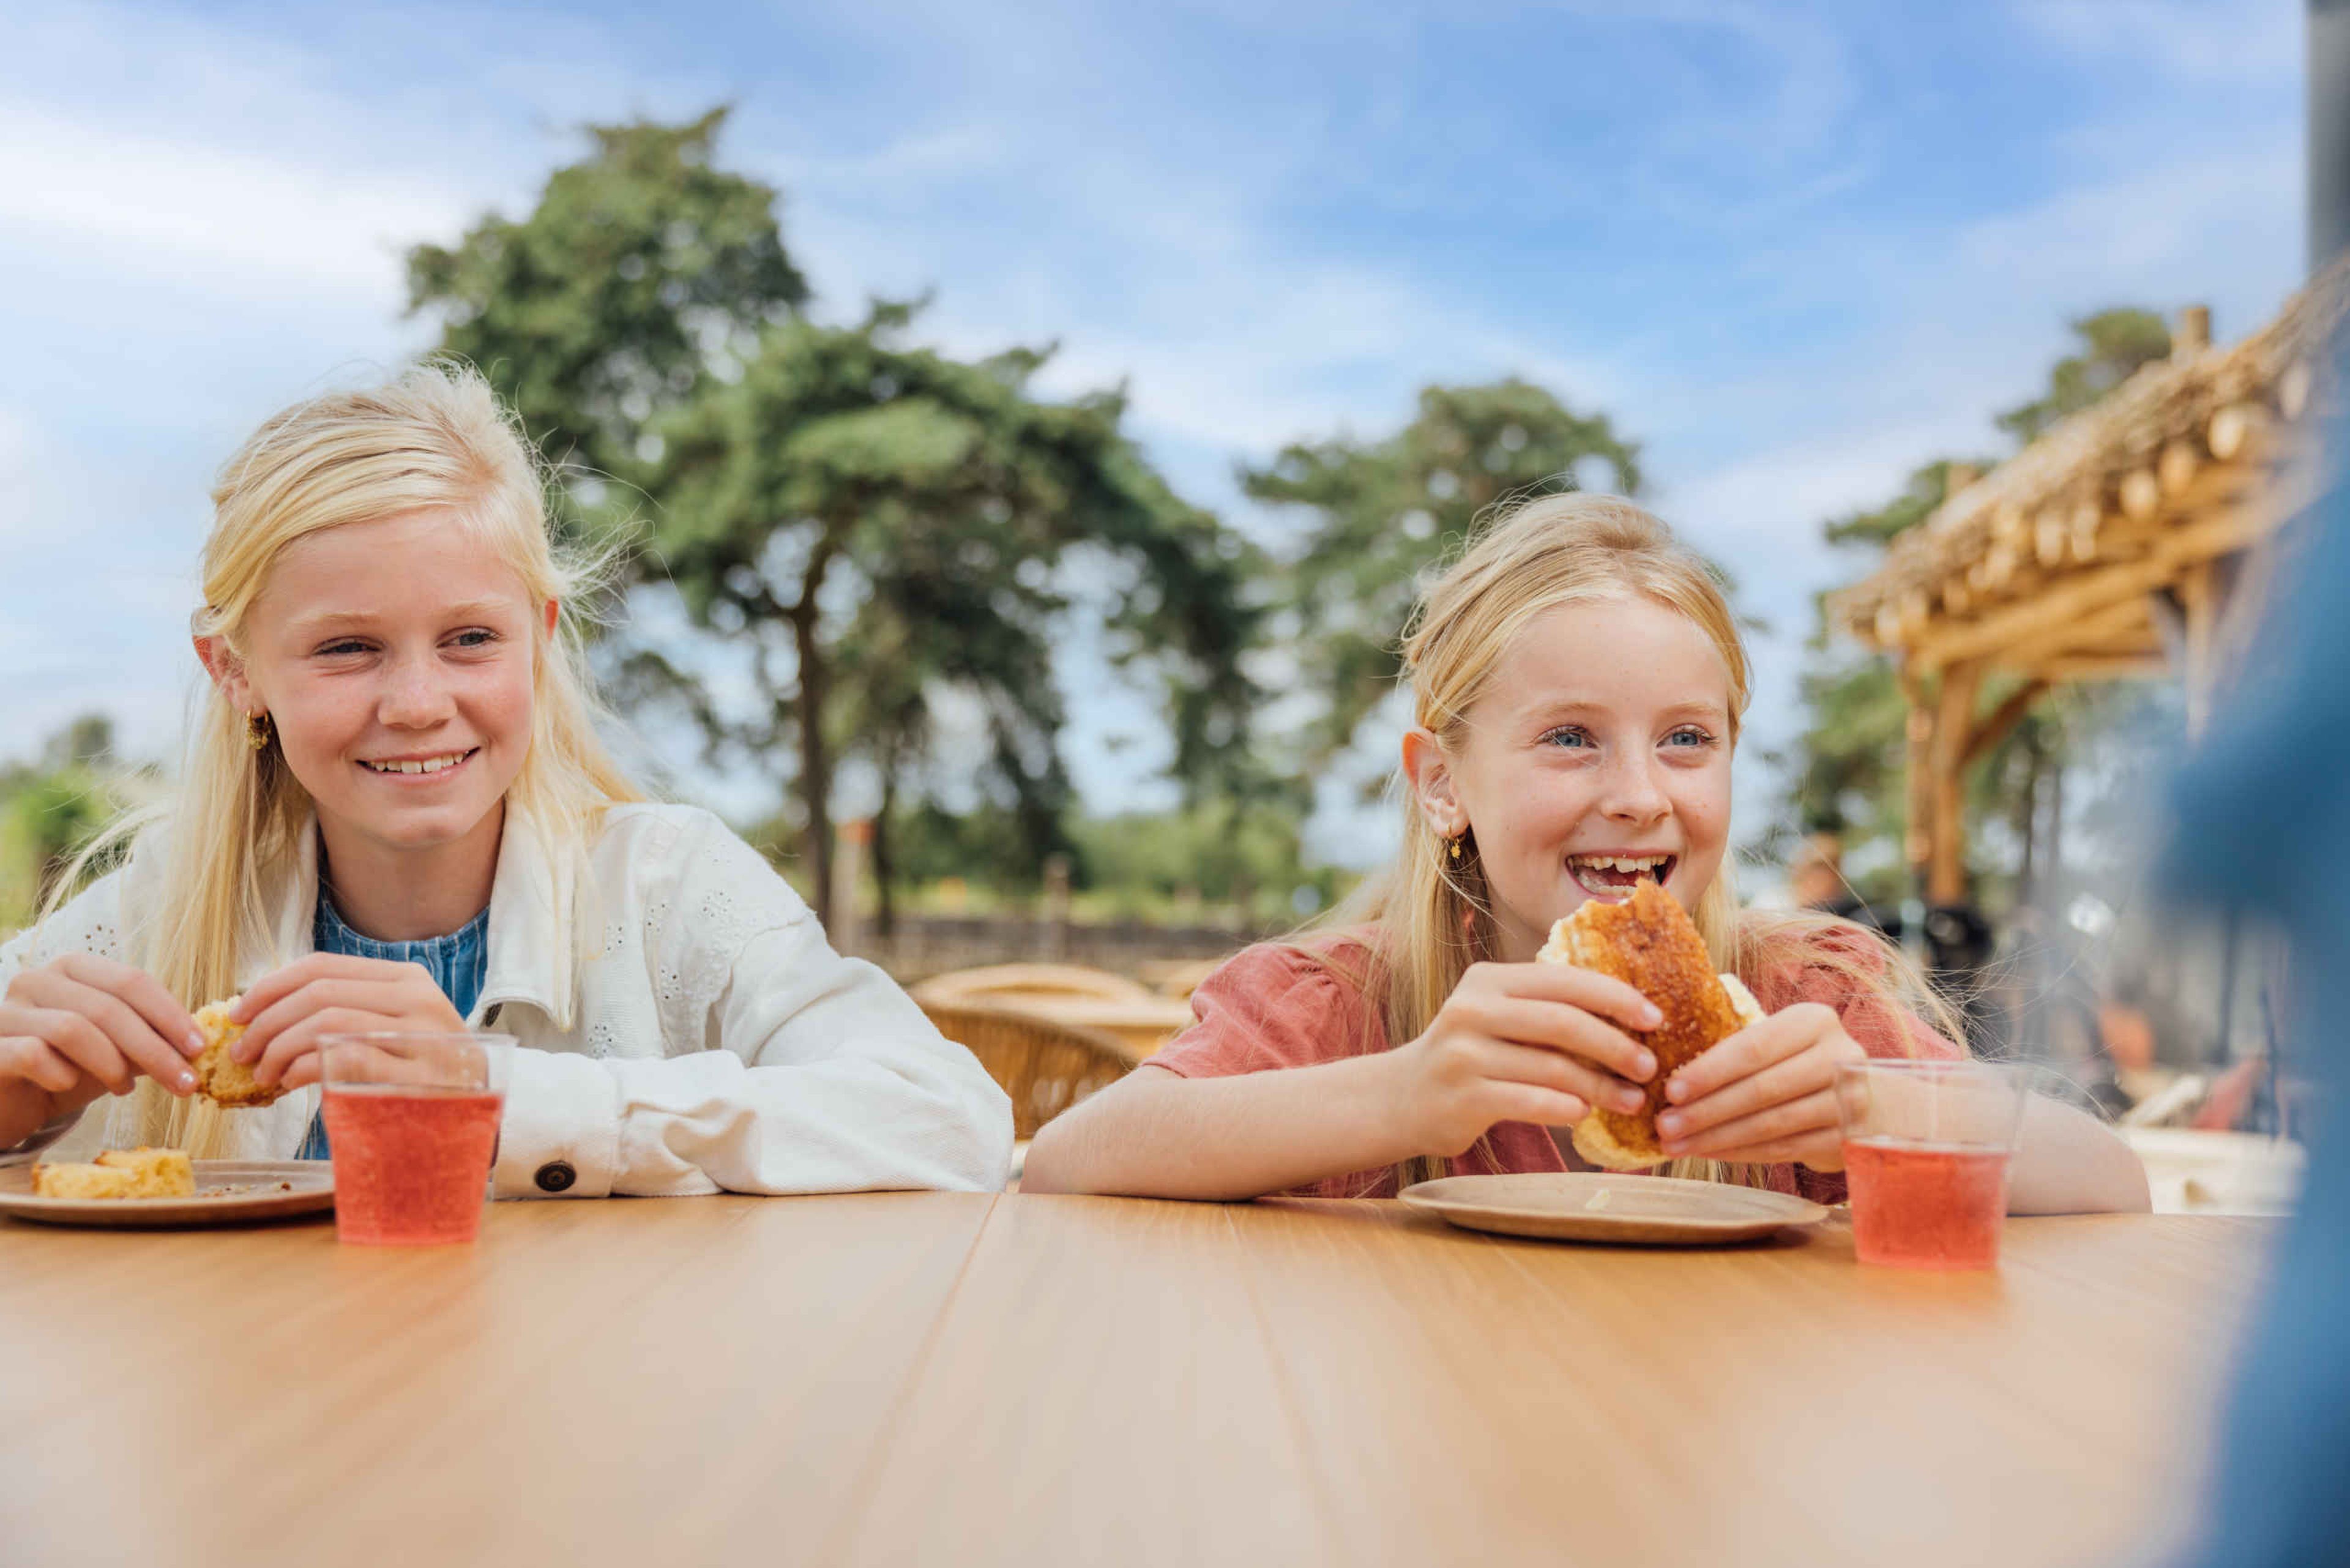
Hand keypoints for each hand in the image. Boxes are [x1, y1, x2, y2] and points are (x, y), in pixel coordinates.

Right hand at [0, 955, 205, 1144]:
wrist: (7, 1102)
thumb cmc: (62, 1070)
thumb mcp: (113, 1054)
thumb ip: (148, 1042)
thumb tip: (197, 1046)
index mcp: (73, 969)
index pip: (132, 981)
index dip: (170, 1015)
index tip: (200, 1048)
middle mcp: (36, 981)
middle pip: (109, 1007)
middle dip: (154, 1049)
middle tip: (183, 1082)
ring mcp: (6, 1012)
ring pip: (73, 1028)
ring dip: (111, 1064)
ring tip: (124, 1089)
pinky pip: (33, 1053)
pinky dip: (62, 1074)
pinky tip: (69, 1087)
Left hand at [231, 954, 465, 1090]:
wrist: (481, 1110)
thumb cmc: (428, 1071)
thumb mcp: (397, 1027)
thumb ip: (349, 1011)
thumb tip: (265, 1012)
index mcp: (407, 979)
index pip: (323, 966)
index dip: (271, 985)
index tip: (239, 1012)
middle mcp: (417, 999)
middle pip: (318, 993)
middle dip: (266, 1021)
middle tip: (241, 1051)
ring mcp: (419, 1035)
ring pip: (325, 1022)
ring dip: (279, 1049)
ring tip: (262, 1074)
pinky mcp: (415, 1074)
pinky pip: (342, 1058)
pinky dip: (304, 1069)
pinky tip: (290, 1084)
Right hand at [1389, 960, 1664, 1158]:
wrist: (1400, 1098)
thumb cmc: (1468, 1057)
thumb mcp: (1496, 1017)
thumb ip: (1544, 1009)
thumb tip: (1628, 1018)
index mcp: (1488, 980)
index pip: (1564, 981)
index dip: (1615, 997)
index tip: (1655, 1019)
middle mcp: (1472, 1009)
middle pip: (1562, 1022)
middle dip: (1615, 1045)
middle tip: (1648, 1067)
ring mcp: (1464, 1053)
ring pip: (1552, 1068)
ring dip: (1601, 1086)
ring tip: (1631, 1100)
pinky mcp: (1462, 1096)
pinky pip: (1531, 1102)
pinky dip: (1566, 1109)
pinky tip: (1585, 1115)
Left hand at [1654, 1002, 1864, 1169]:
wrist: (1869, 1097)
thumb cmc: (1801, 1062)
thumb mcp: (1779, 1042)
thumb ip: (1738, 1050)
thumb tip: (1670, 1077)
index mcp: (1814, 1020)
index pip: (1753, 1047)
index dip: (1709, 1071)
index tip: (1670, 1091)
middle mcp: (1839, 1056)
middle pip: (1761, 1088)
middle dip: (1706, 1110)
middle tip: (1664, 1125)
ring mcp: (1850, 1100)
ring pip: (1771, 1124)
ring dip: (1717, 1137)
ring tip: (1677, 1144)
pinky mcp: (1847, 1137)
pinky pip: (1783, 1149)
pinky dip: (1740, 1153)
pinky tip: (1708, 1153)